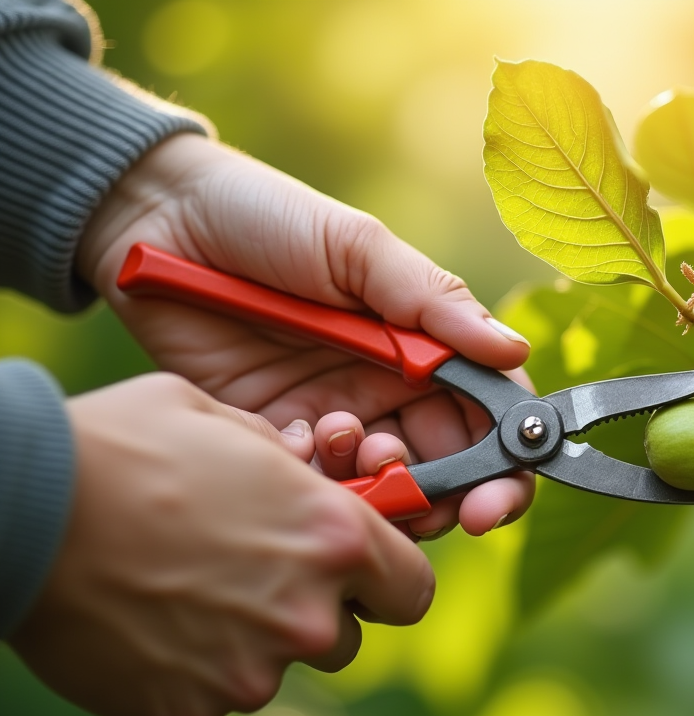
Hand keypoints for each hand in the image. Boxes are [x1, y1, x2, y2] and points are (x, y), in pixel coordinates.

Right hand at [8, 373, 433, 715]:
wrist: (21, 509)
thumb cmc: (126, 446)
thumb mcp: (225, 418)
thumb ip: (288, 457)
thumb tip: (307, 472)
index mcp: (335, 537)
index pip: (412, 589)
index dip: (387, 581)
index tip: (359, 574)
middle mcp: (308, 614)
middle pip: (344, 635)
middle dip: (311, 610)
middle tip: (249, 574)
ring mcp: (251, 672)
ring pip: (278, 669)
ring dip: (251, 641)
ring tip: (186, 594)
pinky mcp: (190, 713)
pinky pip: (213, 702)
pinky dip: (191, 675)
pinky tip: (150, 628)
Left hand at [78, 133, 533, 535]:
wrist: (156, 221)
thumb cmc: (268, 216)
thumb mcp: (359, 248)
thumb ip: (433, 303)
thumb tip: (513, 351)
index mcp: (422, 344)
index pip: (489, 413)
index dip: (506, 461)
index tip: (496, 497)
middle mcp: (387, 388)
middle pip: (446, 467)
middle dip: (446, 495)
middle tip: (424, 498)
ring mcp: (332, 415)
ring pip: (383, 486)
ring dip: (378, 483)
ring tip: (341, 437)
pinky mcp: (274, 436)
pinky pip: (311, 484)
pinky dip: (311, 476)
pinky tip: (288, 436)